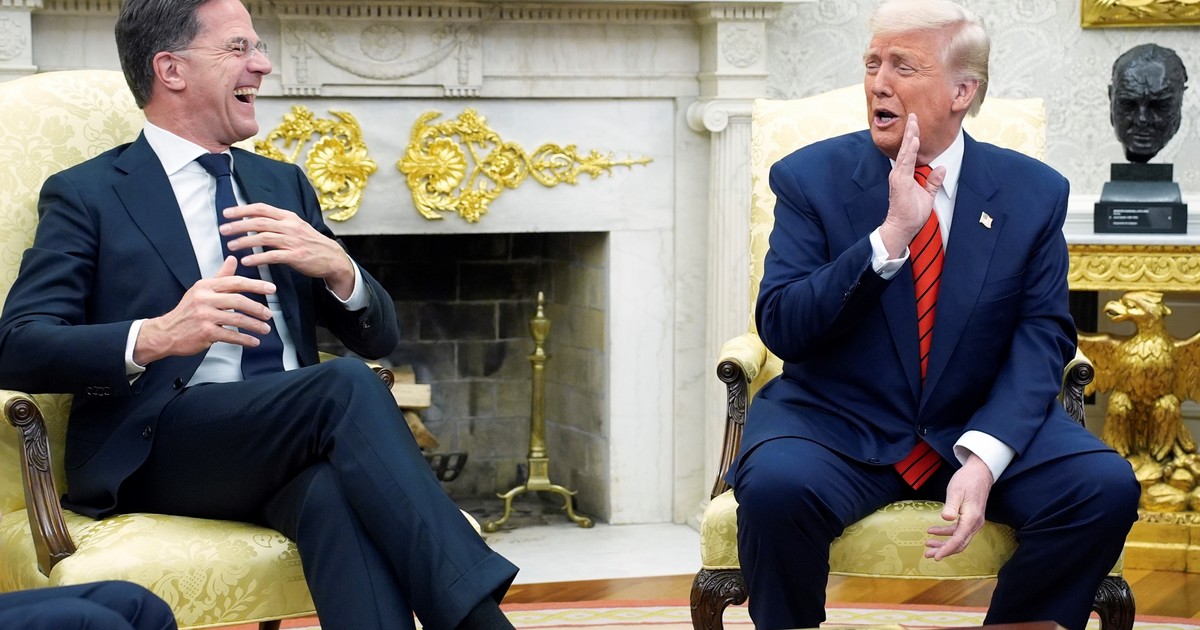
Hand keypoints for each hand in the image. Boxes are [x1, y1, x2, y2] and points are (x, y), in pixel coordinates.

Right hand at [133, 256, 275, 364]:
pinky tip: (254, 341)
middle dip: (257, 308)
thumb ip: (220, 276)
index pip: (235, 282)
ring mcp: (204, 316)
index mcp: (205, 286)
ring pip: (237, 319)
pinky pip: (231, 335)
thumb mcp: (202, 290)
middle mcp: (204, 299)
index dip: (256, 285)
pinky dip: (245, 339)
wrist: (166, 332)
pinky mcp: (205, 332)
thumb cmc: (188, 311)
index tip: (271, 288)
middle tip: (269, 314)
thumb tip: (233, 259)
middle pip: (238, 300)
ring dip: (254, 325)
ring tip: (265, 329)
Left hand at [219, 203, 355, 298]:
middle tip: (223, 229)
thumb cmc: (311, 243)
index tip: (227, 213)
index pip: (262, 208)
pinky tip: (247, 261)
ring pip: (263, 238)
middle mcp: (290, 226)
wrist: (332, 258)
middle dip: (238, 225)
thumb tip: (255, 221)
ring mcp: (293, 241)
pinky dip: (258, 258)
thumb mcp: (297, 227)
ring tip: (231, 246)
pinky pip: (273, 256)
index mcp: (289, 217)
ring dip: (244, 241)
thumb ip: (278, 223)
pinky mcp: (295, 256)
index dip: (242, 210)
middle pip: (259, 222)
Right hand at [878, 113, 945, 257]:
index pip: (909, 152)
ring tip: (914, 122)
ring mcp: (899, 177)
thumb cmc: (911, 215)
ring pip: (905, 152)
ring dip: (910, 137)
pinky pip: (906, 164)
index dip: (913, 138)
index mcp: (905, 175)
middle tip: (914, 115)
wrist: (902, 228)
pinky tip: (913, 141)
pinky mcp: (900, 182)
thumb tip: (942, 169)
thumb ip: (933, 181)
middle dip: (910, 131)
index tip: (916, 123)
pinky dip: (909, 151)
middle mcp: (900, 173)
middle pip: (906, 148)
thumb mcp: (927, 195)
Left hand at [925, 454, 992, 559]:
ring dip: (943, 543)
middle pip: (959, 543)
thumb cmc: (967, 480)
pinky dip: (946, 533)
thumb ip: (951, 506)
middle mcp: (975, 524)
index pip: (958, 539)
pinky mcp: (970, 519)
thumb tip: (946, 518)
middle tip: (927, 554)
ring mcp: (973, 522)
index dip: (947, 549)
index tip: (936, 557)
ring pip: (958, 539)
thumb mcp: (956, 491)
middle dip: (943, 550)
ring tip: (927, 544)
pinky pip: (958, 531)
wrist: (980, 473)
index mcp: (971, 519)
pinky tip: (933, 531)